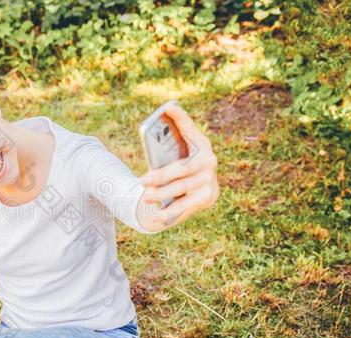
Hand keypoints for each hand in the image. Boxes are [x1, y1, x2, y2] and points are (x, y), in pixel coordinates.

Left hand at [139, 104, 218, 226]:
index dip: (180, 118)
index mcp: (200, 143)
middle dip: (160, 177)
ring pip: (181, 188)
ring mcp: (209, 179)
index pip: (189, 128)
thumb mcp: (176, 153)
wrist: (202, 189)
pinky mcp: (208, 196)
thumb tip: (153, 128)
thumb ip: (168, 144)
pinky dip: (169, 211)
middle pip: (181, 169)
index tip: (168, 107)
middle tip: (141, 182)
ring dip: (161, 194)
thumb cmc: (182, 165)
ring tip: (145, 197)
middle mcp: (208, 160)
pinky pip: (185, 205)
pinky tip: (156, 216)